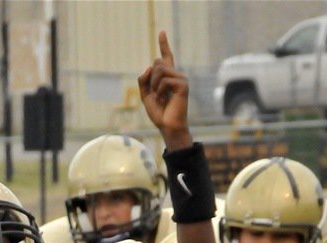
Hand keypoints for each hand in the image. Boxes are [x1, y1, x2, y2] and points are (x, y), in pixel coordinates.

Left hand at [137, 30, 191, 148]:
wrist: (168, 126)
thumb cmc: (159, 113)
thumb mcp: (146, 96)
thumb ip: (144, 81)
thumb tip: (149, 65)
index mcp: (167, 77)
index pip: (166, 57)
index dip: (164, 44)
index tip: (161, 32)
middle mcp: (176, 75)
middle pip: (157, 62)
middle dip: (150, 78)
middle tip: (155, 94)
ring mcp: (181, 79)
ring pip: (159, 69)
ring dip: (153, 85)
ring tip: (159, 97)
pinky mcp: (183, 85)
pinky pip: (164, 80)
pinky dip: (159, 91)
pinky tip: (163, 100)